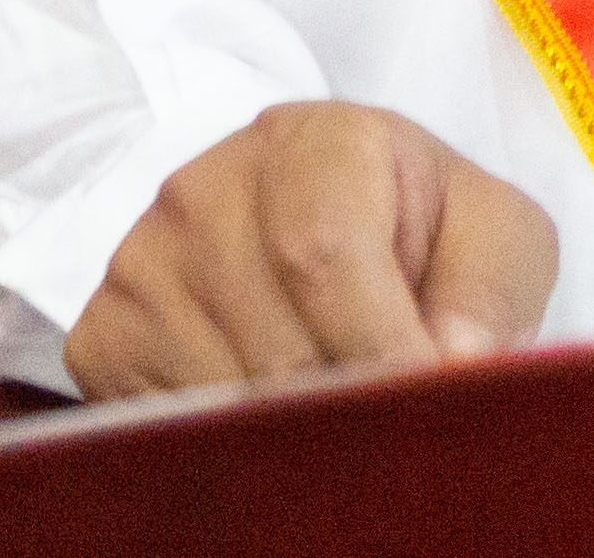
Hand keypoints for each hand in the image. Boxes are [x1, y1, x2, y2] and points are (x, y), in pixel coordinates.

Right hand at [61, 101, 561, 396]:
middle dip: (347, 412)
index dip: (376, 347)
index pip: (320, 253)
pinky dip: (227, 450)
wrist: (310, 217)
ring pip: (220, 401)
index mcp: (312, 142)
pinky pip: (163, 428)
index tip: (421, 401)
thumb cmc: (416, 228)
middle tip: (392, 437)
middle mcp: (206, 191)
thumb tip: (452, 364)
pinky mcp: (103, 336)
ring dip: (292, 440)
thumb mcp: (489, 232)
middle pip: (274, 348)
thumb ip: (489, 289)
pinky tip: (272, 428)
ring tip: (340, 424)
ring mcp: (141, 264)